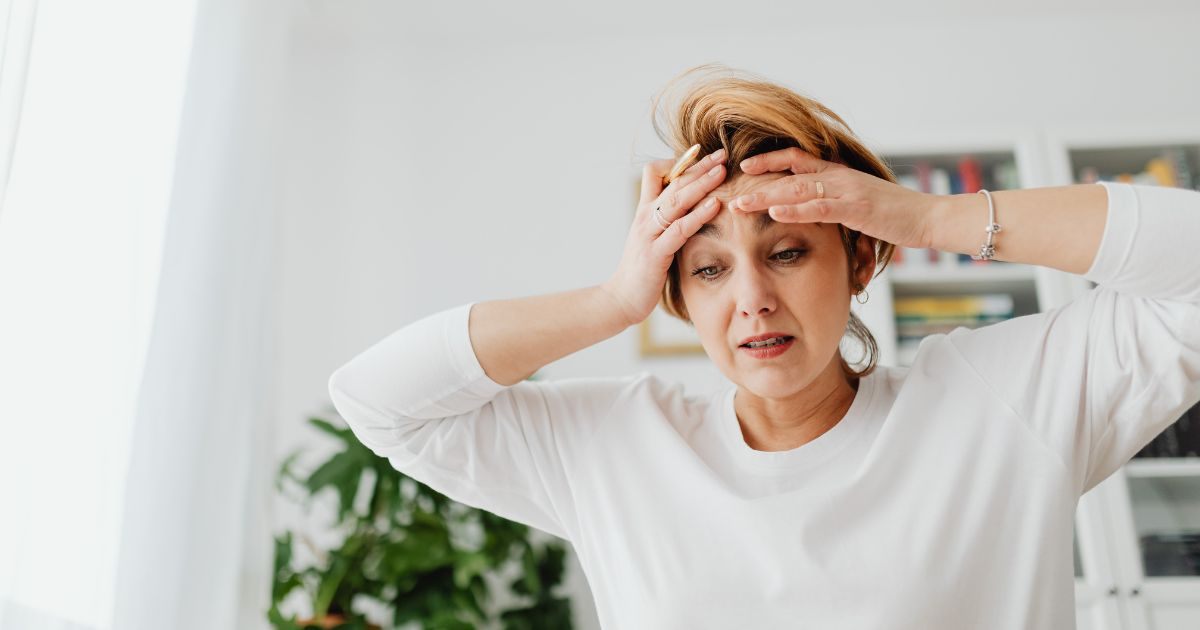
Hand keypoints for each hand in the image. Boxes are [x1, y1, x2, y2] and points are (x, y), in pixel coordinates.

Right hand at [601, 147, 727, 326]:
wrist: (620, 298)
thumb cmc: (641, 270)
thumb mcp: (652, 239)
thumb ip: (667, 222)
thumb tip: (689, 209)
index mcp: (645, 212)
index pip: (656, 173)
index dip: (679, 163)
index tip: (702, 155)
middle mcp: (645, 217)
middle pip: (673, 182)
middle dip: (699, 166)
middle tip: (722, 153)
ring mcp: (649, 234)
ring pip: (677, 201)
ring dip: (701, 183)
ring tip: (722, 170)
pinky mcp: (656, 253)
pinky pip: (680, 229)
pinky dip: (698, 215)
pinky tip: (715, 205)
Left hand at [731, 147, 936, 249]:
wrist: (929, 217)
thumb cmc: (895, 213)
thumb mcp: (859, 202)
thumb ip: (835, 200)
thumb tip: (813, 205)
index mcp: (837, 173)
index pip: (796, 159)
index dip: (768, 160)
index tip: (743, 166)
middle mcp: (838, 177)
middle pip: (788, 173)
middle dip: (756, 181)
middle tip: (727, 190)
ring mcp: (847, 191)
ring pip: (798, 190)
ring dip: (766, 197)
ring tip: (740, 204)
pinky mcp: (857, 209)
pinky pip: (821, 208)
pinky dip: (796, 210)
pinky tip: (775, 213)